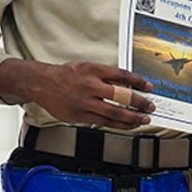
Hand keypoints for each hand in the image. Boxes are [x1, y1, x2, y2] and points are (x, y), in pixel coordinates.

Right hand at [0, 58, 153, 129]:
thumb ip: (105, 75)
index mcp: (93, 70)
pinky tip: (128, 125)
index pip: (122, 75)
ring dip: (132, 117)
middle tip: (150, 106)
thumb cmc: (65, 75)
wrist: (42, 83)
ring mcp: (86, 102)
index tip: (149, 87)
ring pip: (114, 112)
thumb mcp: (86, 66)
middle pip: (121, 95)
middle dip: (139, 102)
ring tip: (143, 119)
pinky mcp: (80, 115)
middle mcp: (91, 86)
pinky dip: (119, 125)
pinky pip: (104, 122)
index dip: (138, 82)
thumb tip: (127, 83)